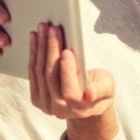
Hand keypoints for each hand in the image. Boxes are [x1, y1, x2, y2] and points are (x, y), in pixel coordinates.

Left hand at [29, 23, 117, 139]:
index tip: (67, 51)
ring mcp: (45, 104)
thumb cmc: (100, 90)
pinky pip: (33, 73)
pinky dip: (34, 53)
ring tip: (43, 29)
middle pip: (51, 78)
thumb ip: (99, 90)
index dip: (67, 72)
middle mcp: (59, 109)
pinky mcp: (36, 97)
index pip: (70, 91)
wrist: (87, 103)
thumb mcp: (107, 88)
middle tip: (52, 29)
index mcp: (80, 108)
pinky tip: (36, 39)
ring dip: (40, 48)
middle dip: (52, 50)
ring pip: (39, 73)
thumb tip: (89, 93)